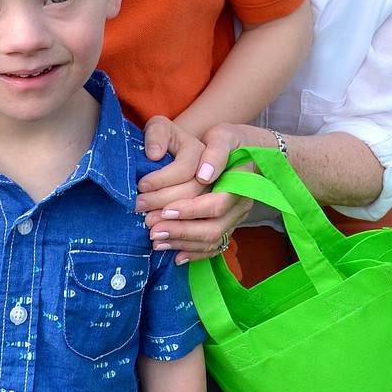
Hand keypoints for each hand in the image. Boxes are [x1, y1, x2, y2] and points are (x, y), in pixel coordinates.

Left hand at [138, 117, 252, 261]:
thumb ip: (215, 151)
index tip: (163, 210)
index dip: (190, 210)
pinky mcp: (228, 226)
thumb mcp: (222, 135)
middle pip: (213, 227)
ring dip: (182, 243)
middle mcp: (241, 204)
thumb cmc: (227, 140)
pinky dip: (194, 253)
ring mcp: (236, 218)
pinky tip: (174, 255)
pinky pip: (214, 247)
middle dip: (180, 230)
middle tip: (150, 227)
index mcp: (241, 184)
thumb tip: (204, 174)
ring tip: (155, 239)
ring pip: (212, 240)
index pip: (217, 204)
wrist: (241, 150)